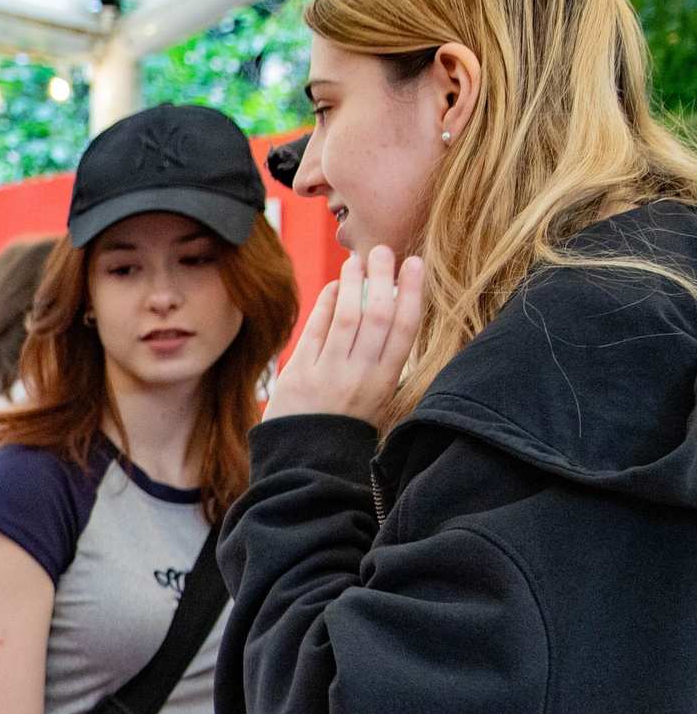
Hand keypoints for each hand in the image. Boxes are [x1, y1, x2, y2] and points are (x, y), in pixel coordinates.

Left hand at [263, 246, 425, 424]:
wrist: (306, 462)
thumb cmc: (344, 427)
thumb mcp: (376, 399)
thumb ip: (380, 360)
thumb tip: (386, 309)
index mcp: (386, 381)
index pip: (406, 328)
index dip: (412, 292)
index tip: (415, 264)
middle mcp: (361, 375)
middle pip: (378, 315)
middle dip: (383, 278)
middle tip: (384, 250)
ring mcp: (329, 375)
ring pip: (347, 318)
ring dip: (352, 284)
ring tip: (355, 261)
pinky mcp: (299, 376)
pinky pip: (315, 332)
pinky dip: (325, 306)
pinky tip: (332, 287)